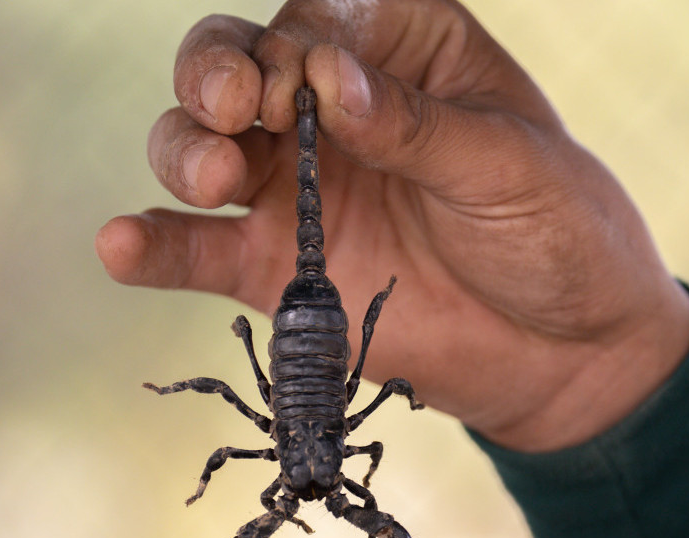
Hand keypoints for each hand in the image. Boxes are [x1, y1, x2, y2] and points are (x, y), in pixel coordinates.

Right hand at [96, 0, 688, 451]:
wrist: (567, 352)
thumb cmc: (557, 231)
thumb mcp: (508, 165)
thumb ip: (416, 125)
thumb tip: (329, 82)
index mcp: (399, 51)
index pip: (318, 16)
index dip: (296, 39)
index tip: (311, 83)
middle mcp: (331, 109)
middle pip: (234, 64)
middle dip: (216, 75)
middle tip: (234, 108)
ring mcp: (296, 188)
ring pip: (199, 145)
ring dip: (183, 149)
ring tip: (210, 175)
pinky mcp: (276, 268)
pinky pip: (198, 249)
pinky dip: (154, 245)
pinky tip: (122, 243)